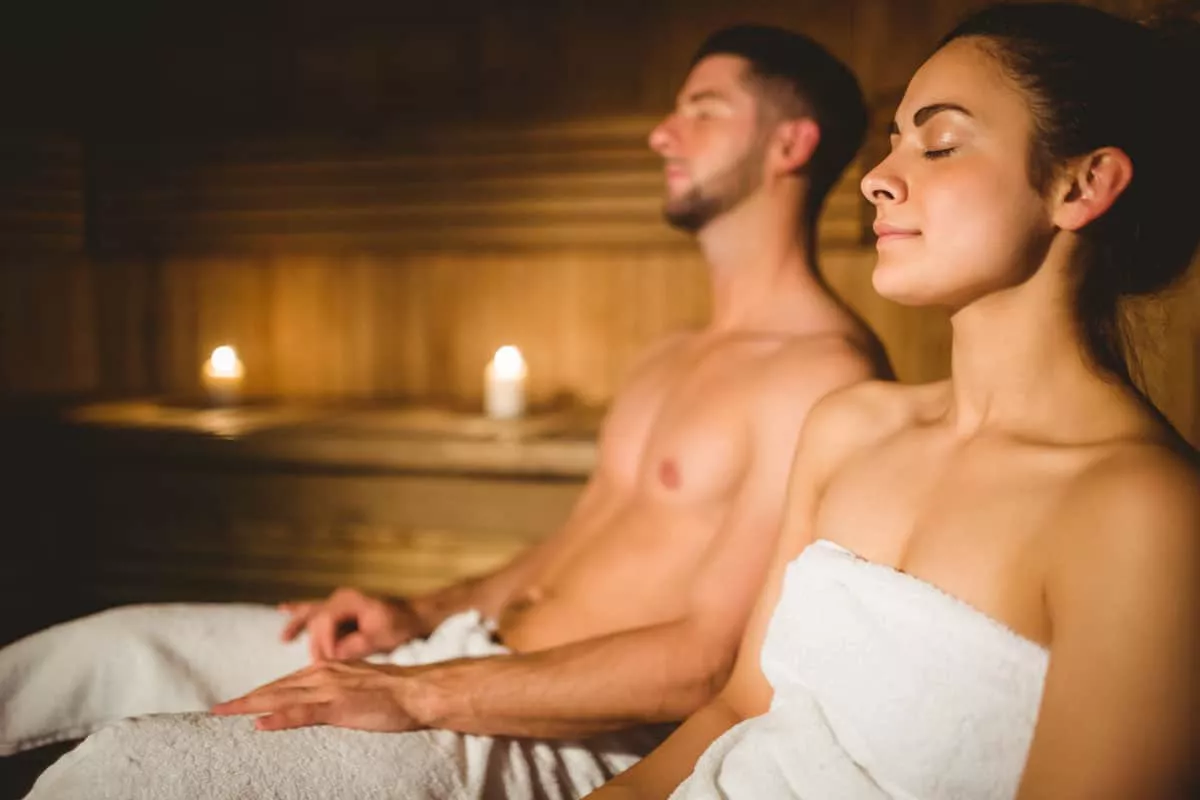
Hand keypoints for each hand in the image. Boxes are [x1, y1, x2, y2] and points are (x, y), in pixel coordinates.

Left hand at [211, 661, 423, 731]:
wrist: (419, 691)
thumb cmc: (395, 692)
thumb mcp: (358, 686)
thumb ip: (336, 690)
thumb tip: (318, 702)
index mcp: (327, 669)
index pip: (284, 683)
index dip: (258, 694)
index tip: (236, 703)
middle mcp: (323, 674)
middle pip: (274, 688)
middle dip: (244, 699)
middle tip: (215, 710)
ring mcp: (329, 690)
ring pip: (281, 697)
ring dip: (249, 705)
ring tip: (223, 713)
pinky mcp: (339, 707)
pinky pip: (303, 713)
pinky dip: (279, 717)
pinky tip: (260, 724)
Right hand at [279, 587, 427, 661]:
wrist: (415, 616)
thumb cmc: (401, 625)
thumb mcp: (381, 638)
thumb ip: (356, 646)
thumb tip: (335, 657)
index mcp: (349, 601)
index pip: (325, 622)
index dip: (324, 644)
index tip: (329, 663)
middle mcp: (340, 598)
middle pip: (315, 621)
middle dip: (313, 644)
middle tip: (314, 667)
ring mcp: (339, 603)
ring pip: (311, 613)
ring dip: (297, 625)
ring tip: (284, 639)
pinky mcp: (341, 611)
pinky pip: (315, 610)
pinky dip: (300, 612)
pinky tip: (283, 609)